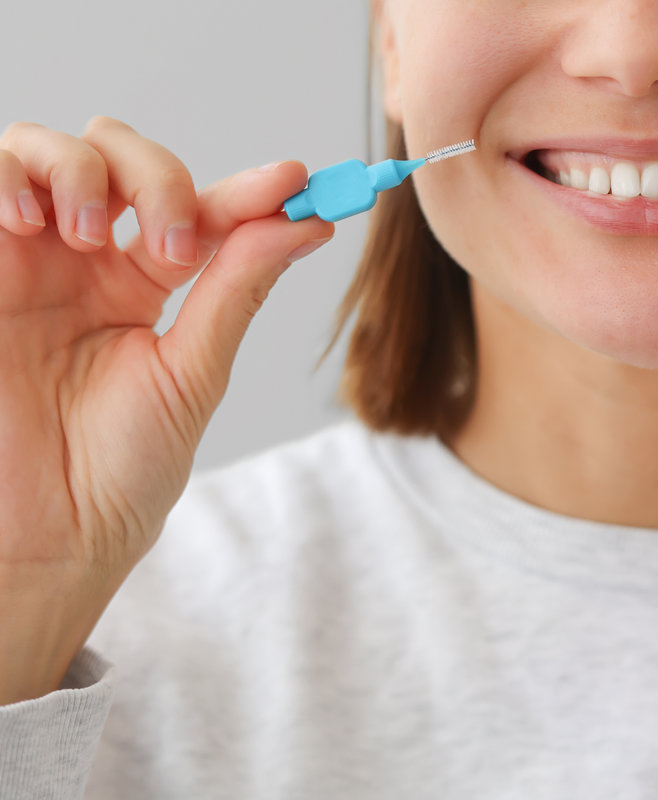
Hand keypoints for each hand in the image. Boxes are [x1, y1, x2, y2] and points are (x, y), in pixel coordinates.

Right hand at [0, 117, 333, 701]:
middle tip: (175, 242)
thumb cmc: (117, 472)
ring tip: (96, 238)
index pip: (200, 211)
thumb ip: (236, 287)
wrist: (44, 535)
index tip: (294, 181)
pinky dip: (11, 176)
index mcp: (145, 286)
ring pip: (48, 151)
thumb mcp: (191, 372)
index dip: (247, 190)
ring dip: (85, 171)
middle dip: (158, 177)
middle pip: (121, 157)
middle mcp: (84, 263)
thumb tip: (306, 222)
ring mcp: (24, 259)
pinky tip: (29, 221)